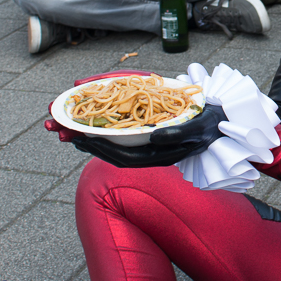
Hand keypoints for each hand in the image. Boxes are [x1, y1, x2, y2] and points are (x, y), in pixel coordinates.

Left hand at [46, 103, 225, 167]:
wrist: (221, 125)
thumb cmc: (209, 125)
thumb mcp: (196, 128)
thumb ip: (176, 134)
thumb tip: (154, 137)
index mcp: (159, 155)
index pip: (122, 155)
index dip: (98, 147)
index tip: (78, 137)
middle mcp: (149, 153)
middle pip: (110, 151)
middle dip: (84, 140)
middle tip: (60, 129)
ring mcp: (147, 147)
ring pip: (111, 145)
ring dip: (88, 136)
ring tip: (66, 127)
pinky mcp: (147, 138)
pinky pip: (120, 138)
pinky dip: (103, 130)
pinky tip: (91, 124)